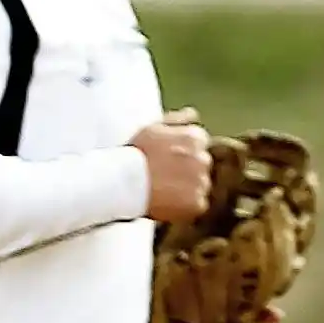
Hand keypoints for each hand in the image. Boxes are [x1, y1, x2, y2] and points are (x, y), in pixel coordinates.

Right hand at [133, 106, 210, 224]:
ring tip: (163, 191)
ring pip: (200, 186)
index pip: (200, 145)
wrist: (120, 182)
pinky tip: (167, 203)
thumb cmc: (132, 155)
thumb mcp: (152, 128)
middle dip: (187, 170)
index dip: (182, 153)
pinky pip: (197, 206)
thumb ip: (176, 120)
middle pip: (201, 165)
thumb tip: (194, 115)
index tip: (167, 160)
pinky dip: (185, 207)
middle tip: (163, 177)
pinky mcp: (196, 204)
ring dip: (187, 189)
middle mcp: (203, 159)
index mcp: (195, 138)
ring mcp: (201, 182)